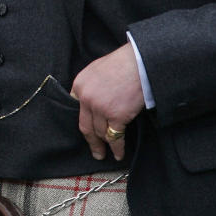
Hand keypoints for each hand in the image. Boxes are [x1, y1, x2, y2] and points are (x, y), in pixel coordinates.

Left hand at [70, 43, 143, 161]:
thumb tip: (90, 103)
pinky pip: (115, 137)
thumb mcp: (95, 70)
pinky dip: (117, 148)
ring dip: (104, 145)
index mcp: (79, 85)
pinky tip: (119, 153)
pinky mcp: (117, 116)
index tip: (86, 132)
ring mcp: (100, 108)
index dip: (83, 122)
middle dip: (91, 141)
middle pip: (85, 126)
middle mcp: (86, 98)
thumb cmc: (121, 63)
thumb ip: (89, 86)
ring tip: (107, 153)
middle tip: (95, 151)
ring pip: (100, 133)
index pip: (75, 109)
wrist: (139, 62)